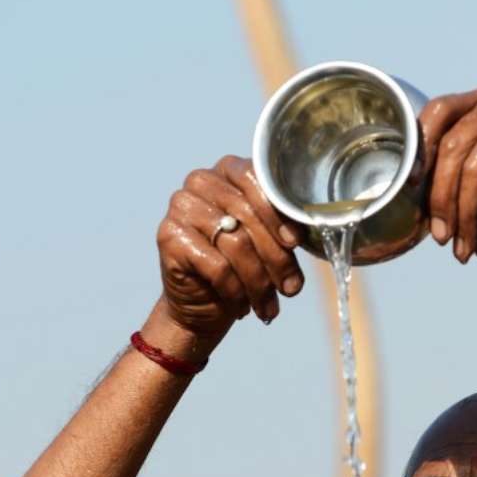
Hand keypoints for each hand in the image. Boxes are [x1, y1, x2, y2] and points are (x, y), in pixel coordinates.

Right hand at [156, 156, 304, 341]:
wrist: (200, 305)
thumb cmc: (239, 268)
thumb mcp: (266, 243)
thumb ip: (284, 228)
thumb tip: (308, 233)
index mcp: (228, 170)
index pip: (258, 180)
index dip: (280, 214)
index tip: (295, 243)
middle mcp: (200, 181)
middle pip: (249, 215)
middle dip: (276, 258)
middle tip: (290, 289)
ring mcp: (181, 206)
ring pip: (237, 244)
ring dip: (260, 282)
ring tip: (269, 306)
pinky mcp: (169, 236)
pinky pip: (217, 266)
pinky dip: (236, 291)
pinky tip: (242, 306)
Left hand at [419, 90, 476, 261]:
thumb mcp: (466, 179)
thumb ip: (440, 168)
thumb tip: (402, 183)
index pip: (438, 111)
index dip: (420, 148)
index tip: (411, 186)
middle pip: (453, 147)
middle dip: (440, 199)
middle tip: (440, 237)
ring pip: (473, 172)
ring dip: (463, 219)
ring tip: (462, 249)